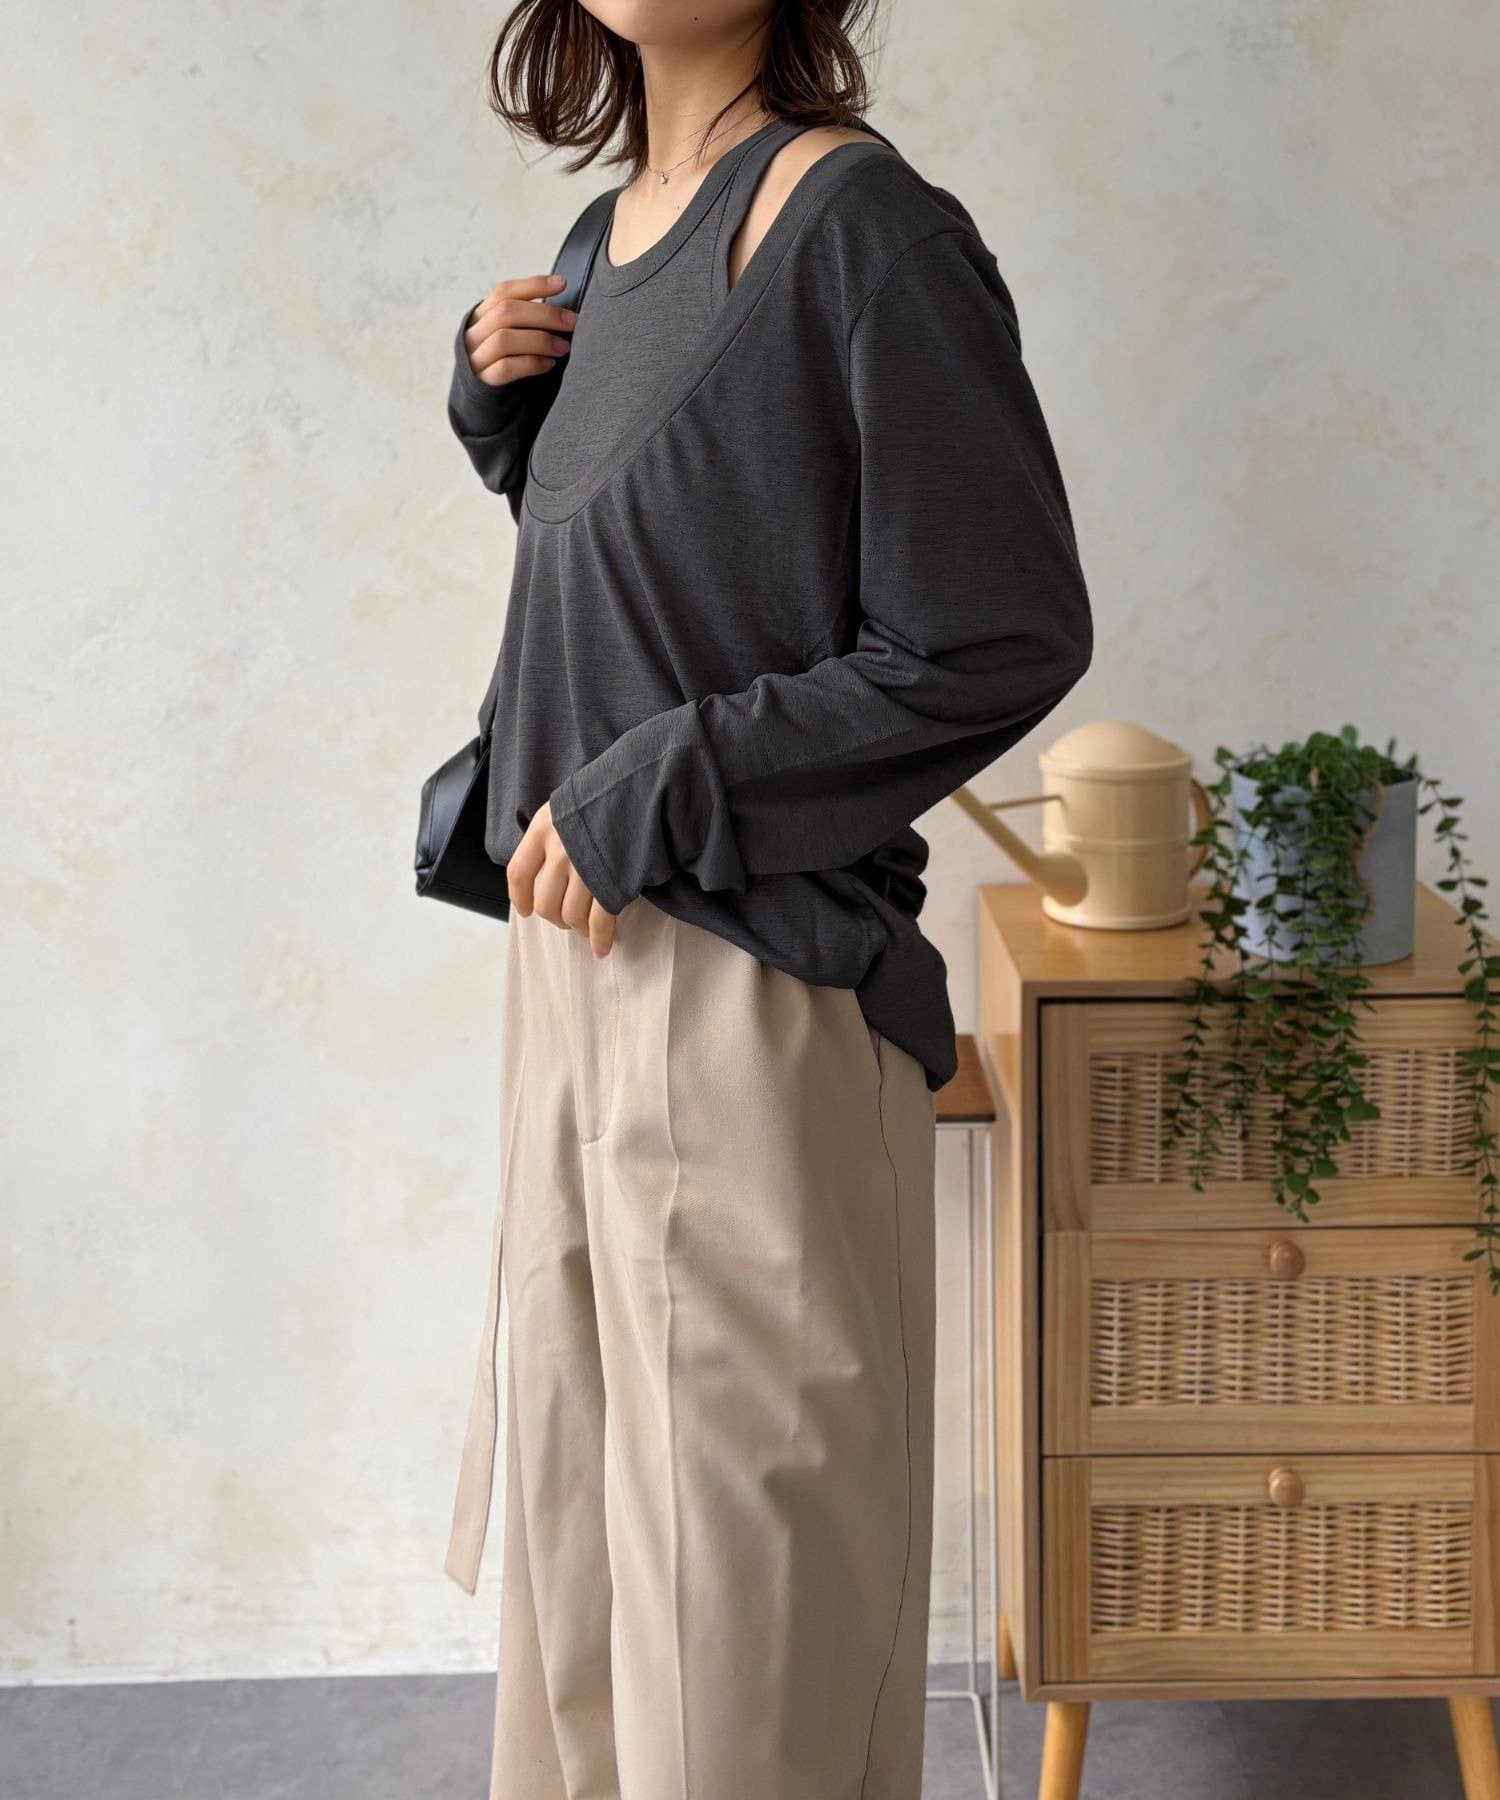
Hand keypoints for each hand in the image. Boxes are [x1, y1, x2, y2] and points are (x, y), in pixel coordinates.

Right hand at [464, 273, 576, 386]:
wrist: (480, 401)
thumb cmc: (502, 362)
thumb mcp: (507, 335)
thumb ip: (525, 320)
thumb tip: (563, 310)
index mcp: (481, 316)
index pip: (504, 291)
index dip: (533, 285)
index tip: (562, 284)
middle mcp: (474, 334)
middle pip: (506, 312)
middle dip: (544, 314)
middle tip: (572, 322)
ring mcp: (475, 358)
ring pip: (504, 339)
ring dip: (540, 340)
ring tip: (563, 347)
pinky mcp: (482, 382)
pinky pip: (506, 368)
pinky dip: (531, 364)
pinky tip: (549, 364)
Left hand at [507, 801, 616, 956]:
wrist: (642, 784)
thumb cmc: (607, 793)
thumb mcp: (568, 804)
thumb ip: (554, 832)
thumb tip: (548, 865)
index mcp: (543, 829)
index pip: (518, 874)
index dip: (520, 898)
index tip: (525, 911)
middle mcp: (559, 850)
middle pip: (545, 903)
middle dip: (555, 918)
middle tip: (567, 919)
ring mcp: (585, 868)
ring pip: (571, 915)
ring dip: (579, 928)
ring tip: (587, 929)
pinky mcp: (611, 882)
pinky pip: (599, 920)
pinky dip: (600, 938)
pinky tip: (602, 947)